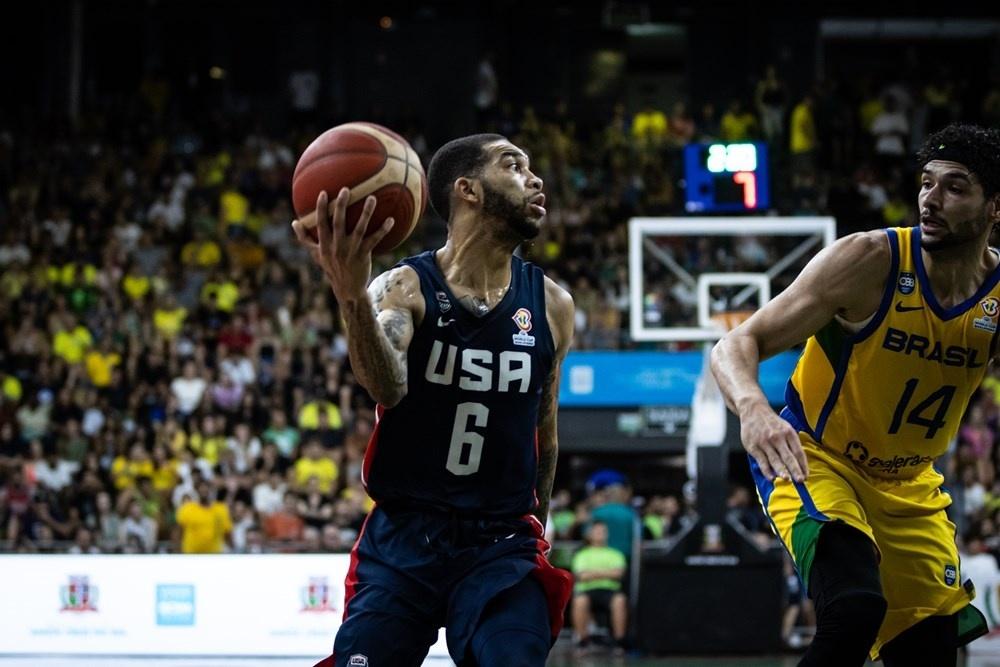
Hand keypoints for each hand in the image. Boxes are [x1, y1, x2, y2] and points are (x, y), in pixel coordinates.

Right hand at [291, 188, 395, 302]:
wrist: (347, 288)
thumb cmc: (331, 267)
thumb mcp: (315, 254)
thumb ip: (304, 238)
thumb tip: (294, 222)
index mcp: (324, 244)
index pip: (321, 224)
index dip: (321, 209)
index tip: (323, 193)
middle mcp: (337, 246)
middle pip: (338, 223)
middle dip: (341, 206)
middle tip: (346, 189)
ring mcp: (351, 250)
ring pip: (359, 228)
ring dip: (366, 213)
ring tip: (372, 198)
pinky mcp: (364, 254)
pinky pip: (375, 240)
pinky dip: (383, 230)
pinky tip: (391, 219)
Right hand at [739, 403, 808, 481]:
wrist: (753, 410)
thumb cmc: (772, 422)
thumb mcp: (786, 427)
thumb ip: (792, 443)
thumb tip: (799, 463)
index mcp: (788, 433)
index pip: (798, 452)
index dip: (803, 465)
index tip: (806, 476)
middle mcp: (777, 437)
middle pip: (788, 457)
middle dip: (795, 470)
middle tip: (800, 480)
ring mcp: (764, 442)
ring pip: (775, 460)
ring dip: (782, 471)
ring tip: (787, 479)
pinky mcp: (753, 446)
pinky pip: (761, 461)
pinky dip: (766, 470)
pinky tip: (771, 477)